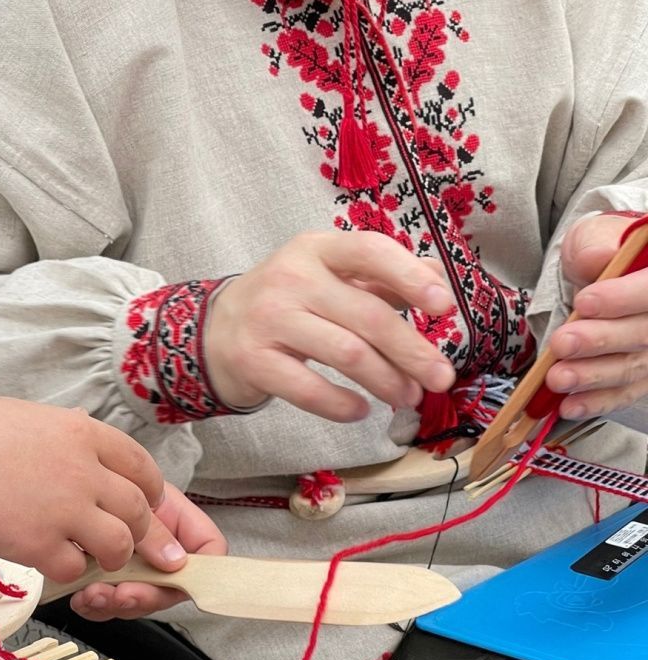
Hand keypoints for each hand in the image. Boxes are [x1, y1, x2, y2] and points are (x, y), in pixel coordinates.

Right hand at [0, 396, 165, 584]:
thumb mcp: (25, 415)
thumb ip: (62, 430)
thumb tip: (80, 427)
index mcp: (81, 432)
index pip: (141, 464)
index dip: (149, 489)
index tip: (147, 503)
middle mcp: (83, 470)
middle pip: (139, 508)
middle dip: (140, 530)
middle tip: (126, 540)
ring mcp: (64, 509)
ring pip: (119, 544)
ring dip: (112, 555)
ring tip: (94, 556)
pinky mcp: (40, 545)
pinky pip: (77, 568)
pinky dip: (69, 569)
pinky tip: (49, 559)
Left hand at [69, 482, 225, 621]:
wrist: (62, 476)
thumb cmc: (98, 475)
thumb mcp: (132, 497)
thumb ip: (155, 530)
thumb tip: (178, 565)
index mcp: (177, 521)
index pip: (211, 549)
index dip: (206, 572)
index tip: (181, 586)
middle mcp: (159, 548)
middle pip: (171, 587)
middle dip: (145, 595)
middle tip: (121, 595)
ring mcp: (132, 565)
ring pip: (137, 598)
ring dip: (116, 603)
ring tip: (93, 594)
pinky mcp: (104, 577)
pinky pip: (108, 601)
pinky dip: (95, 604)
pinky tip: (82, 596)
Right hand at [204, 231, 456, 421]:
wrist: (214, 329)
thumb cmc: (287, 301)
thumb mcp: (328, 276)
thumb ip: (381, 277)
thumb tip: (437, 276)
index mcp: (316, 249)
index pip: (370, 252)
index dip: (411, 277)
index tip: (445, 306)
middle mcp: (291, 277)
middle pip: (367, 315)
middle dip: (412, 351)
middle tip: (442, 378)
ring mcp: (269, 319)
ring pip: (346, 354)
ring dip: (387, 381)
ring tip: (407, 397)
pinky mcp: (254, 360)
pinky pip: (310, 389)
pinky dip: (343, 406)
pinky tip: (361, 409)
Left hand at [547, 213, 647, 418]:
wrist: (600, 275)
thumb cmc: (600, 252)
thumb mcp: (593, 237)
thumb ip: (595, 248)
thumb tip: (597, 258)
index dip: (623, 299)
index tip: (585, 303)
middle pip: (645, 334)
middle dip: (600, 341)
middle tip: (562, 343)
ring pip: (635, 368)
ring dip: (594, 376)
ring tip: (558, 378)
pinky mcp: (643, 375)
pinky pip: (626, 392)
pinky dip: (597, 401)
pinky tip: (571, 405)